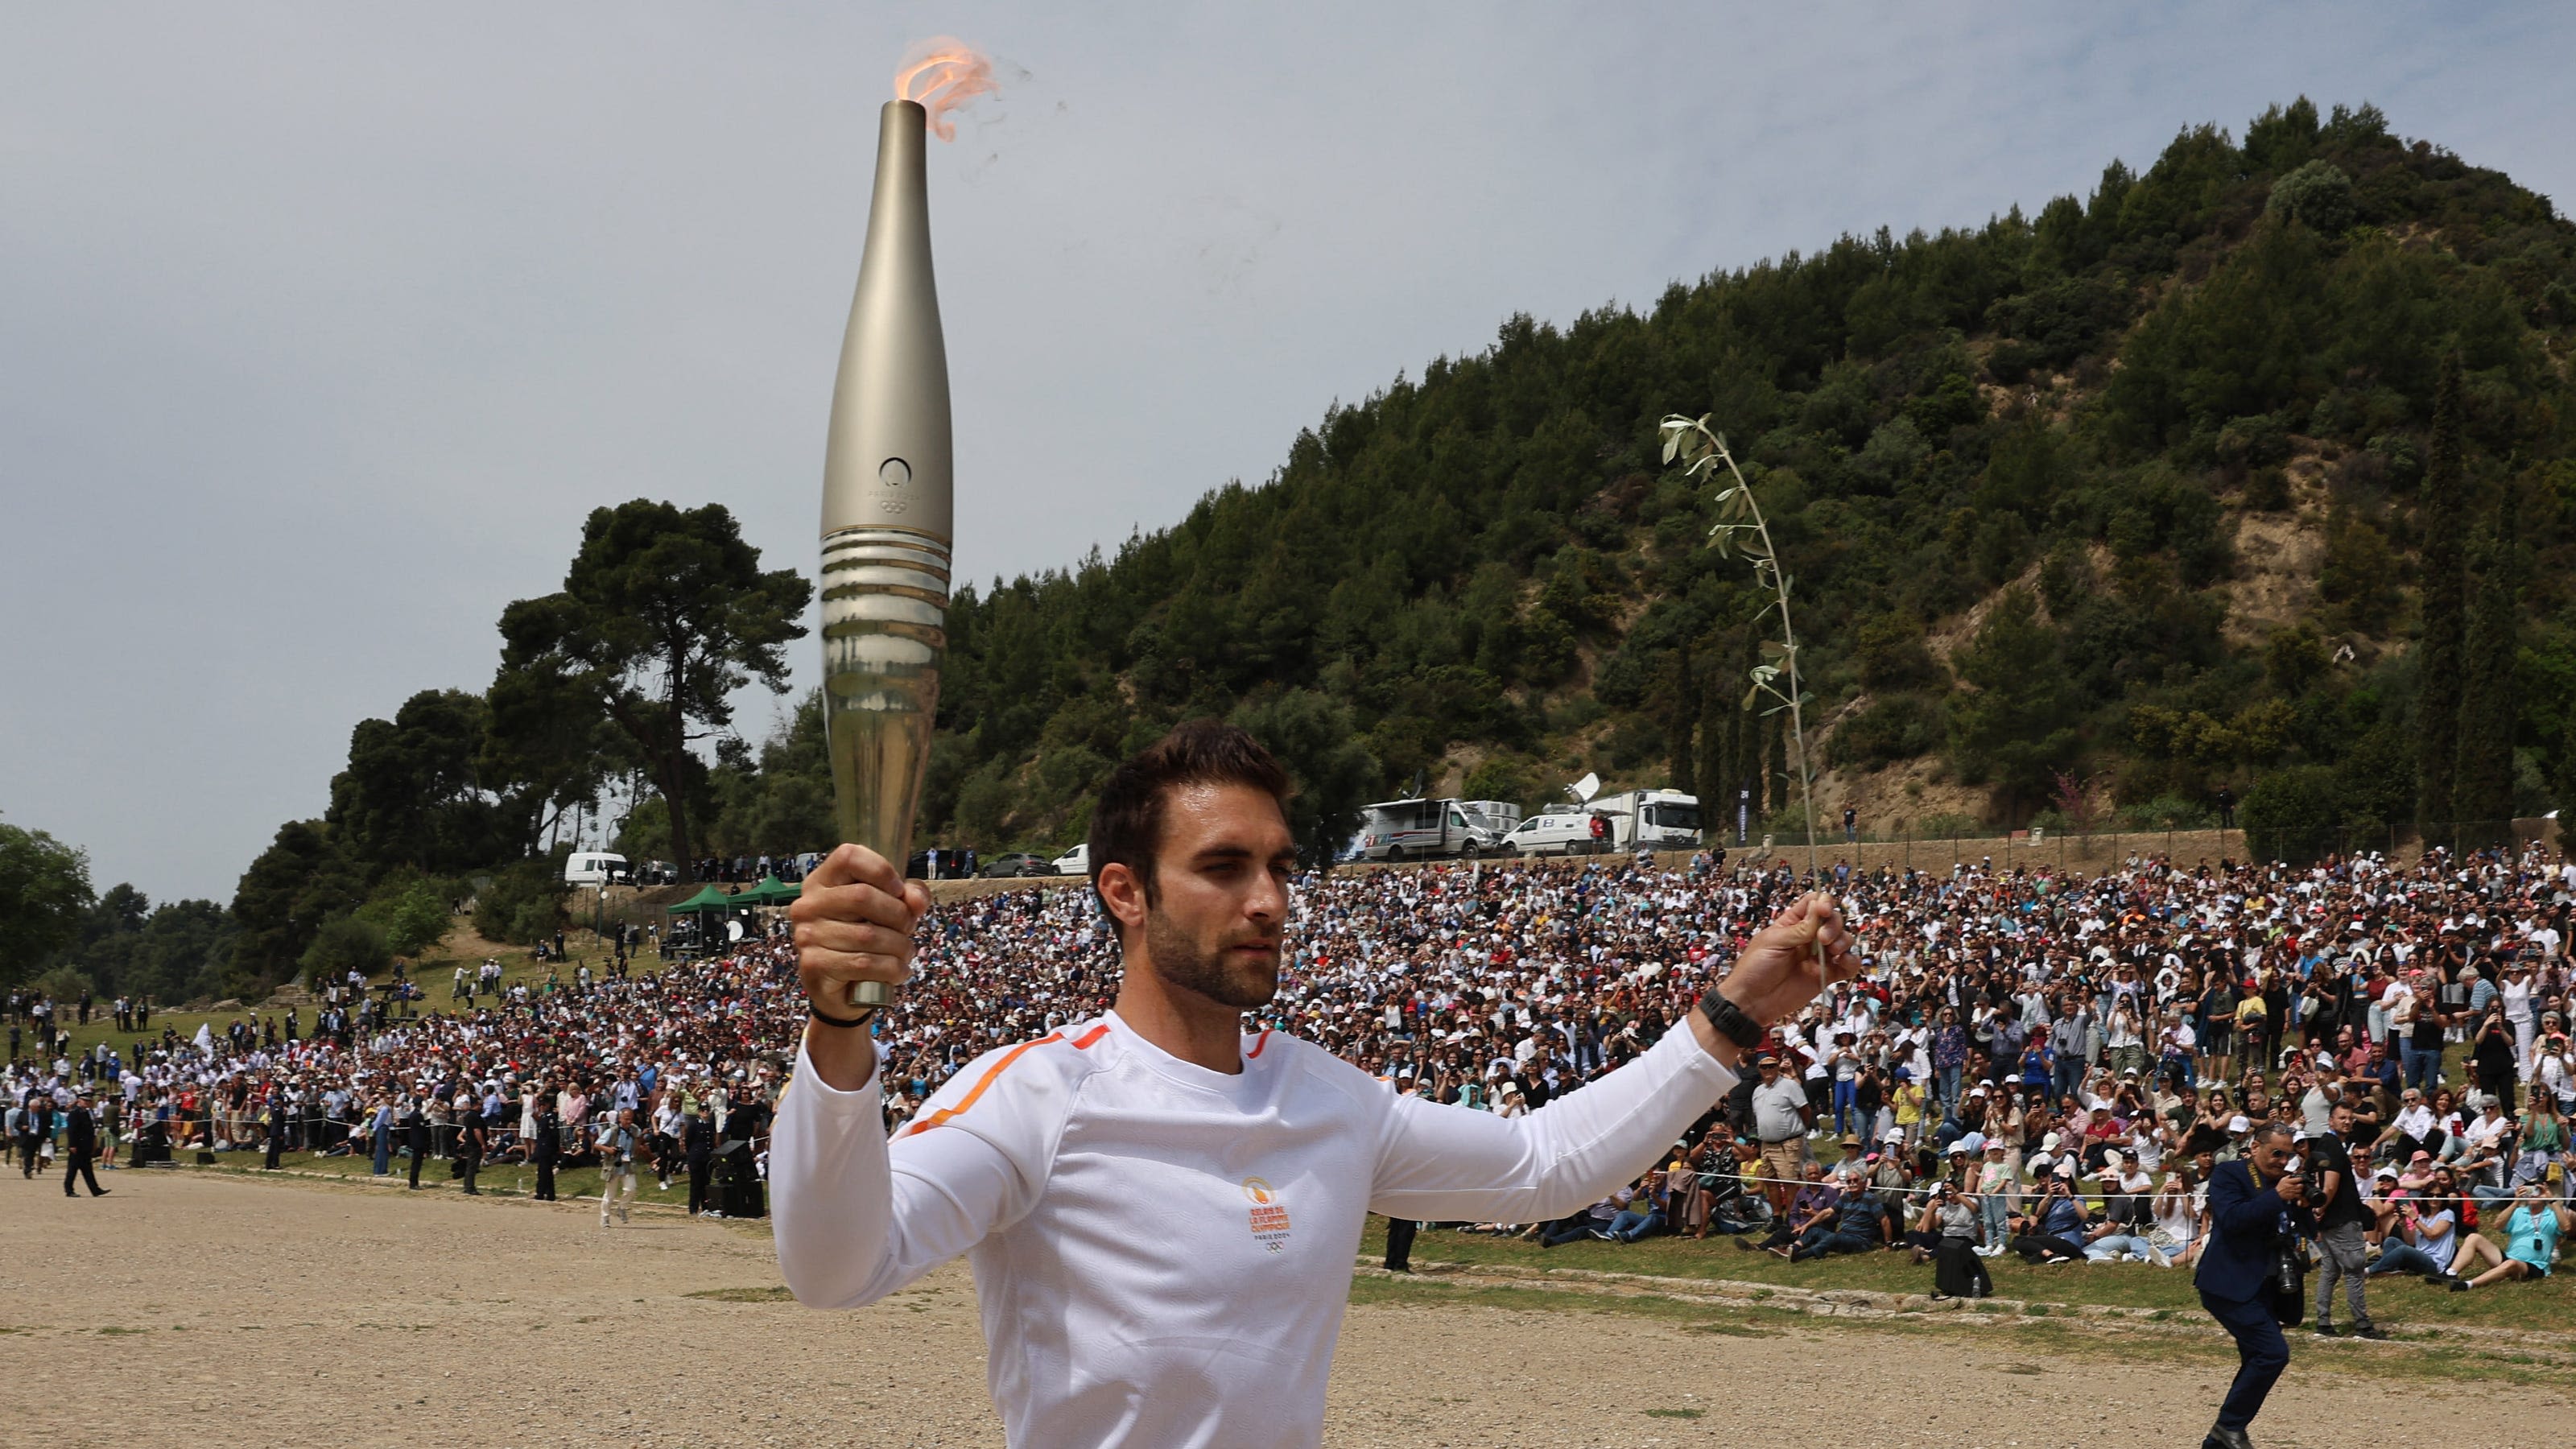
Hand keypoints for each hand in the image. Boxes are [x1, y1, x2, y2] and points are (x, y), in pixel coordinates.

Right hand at [788, 844, 931, 1088]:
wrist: (843, 990)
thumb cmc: (867, 938)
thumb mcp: (892, 911)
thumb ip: (910, 896)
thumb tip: (916, 900)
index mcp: (823, 881)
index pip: (848, 856)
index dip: (881, 870)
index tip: (898, 891)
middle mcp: (808, 904)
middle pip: (862, 896)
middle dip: (898, 915)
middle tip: (907, 929)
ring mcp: (806, 935)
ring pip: (868, 935)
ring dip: (899, 947)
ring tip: (905, 953)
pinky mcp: (812, 964)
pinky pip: (864, 963)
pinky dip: (891, 969)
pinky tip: (897, 971)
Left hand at [1718, 892, 1863, 1027]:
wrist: (1753, 1001)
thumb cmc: (1756, 967)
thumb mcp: (1773, 942)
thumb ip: (1800, 928)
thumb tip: (1819, 906)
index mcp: (1793, 923)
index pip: (1814, 903)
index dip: (1824, 903)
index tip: (1824, 911)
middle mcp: (1809, 937)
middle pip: (1833, 920)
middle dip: (1834, 925)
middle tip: (1822, 939)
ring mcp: (1819, 956)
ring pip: (1844, 940)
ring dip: (1843, 941)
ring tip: (1832, 951)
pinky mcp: (1827, 975)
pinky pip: (1848, 965)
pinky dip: (1851, 961)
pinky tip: (1843, 961)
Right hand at [2275, 1174, 2307, 1205]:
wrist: (2277, 1193)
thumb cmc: (2280, 1186)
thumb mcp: (2283, 1179)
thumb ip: (2289, 1176)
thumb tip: (2294, 1173)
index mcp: (2289, 1181)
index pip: (2298, 1179)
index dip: (2300, 1178)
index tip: (2300, 1179)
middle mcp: (2291, 1186)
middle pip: (2301, 1185)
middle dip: (2301, 1184)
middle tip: (2299, 1184)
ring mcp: (2293, 1191)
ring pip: (2300, 1190)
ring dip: (2300, 1189)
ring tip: (2297, 1188)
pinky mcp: (2293, 1195)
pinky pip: (2299, 1195)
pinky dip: (2299, 1194)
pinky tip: (2296, 1192)